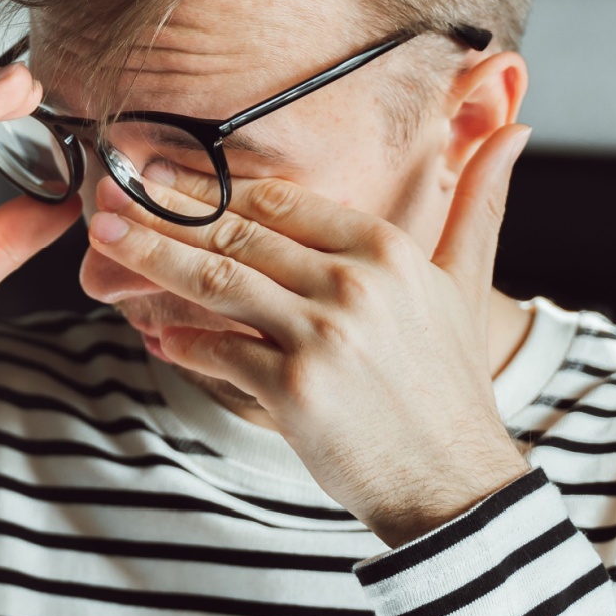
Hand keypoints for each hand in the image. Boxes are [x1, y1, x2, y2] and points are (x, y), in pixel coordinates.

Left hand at [85, 124, 532, 546]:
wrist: (456, 483)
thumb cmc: (450, 384)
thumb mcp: (467, 284)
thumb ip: (477, 203)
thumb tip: (510, 131)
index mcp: (389, 249)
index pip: (284, 203)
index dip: (219, 188)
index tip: (172, 175)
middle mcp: (355, 283)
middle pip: (237, 234)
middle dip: (165, 212)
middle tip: (112, 194)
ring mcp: (323, 336)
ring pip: (215, 281)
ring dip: (150, 256)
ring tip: (105, 239)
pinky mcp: (294, 390)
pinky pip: (219, 351)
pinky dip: (182, 341)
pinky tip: (156, 333)